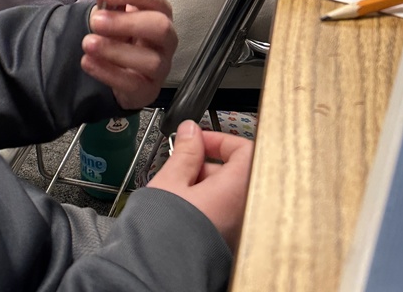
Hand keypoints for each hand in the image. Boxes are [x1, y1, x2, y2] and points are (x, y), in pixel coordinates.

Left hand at [82, 0, 176, 109]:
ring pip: (150, 60)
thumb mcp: (113, 13)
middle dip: (126, 22)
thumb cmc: (122, 35)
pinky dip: (107, 72)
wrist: (121, 71)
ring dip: (115, 50)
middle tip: (96, 22)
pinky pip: (133, 84)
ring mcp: (161, 66)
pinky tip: (88, 62)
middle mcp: (166, 39)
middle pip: (160, 27)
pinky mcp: (149, 90)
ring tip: (88, 43)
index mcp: (159, 12)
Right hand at [149, 120, 252, 251]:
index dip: (219, 140)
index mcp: (235, 192)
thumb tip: (191, 132)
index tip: (197, 141)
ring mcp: (238, 230)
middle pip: (235, 173)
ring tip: (176, 192)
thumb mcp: (170, 180)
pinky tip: (183, 210)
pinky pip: (223, 214)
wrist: (159, 271)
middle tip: (180, 167)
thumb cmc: (165, 232)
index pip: (244, 150)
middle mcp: (244, 212)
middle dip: (205, 165)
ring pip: (227, 194)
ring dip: (204, 186)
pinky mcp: (227, 244)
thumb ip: (185, 152)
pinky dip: (207, 206)